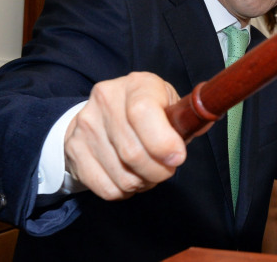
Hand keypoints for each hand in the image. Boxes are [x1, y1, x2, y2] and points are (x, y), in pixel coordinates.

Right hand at [64, 72, 187, 200]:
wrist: (102, 112)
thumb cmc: (148, 110)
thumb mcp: (169, 104)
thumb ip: (187, 118)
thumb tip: (202, 124)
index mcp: (137, 84)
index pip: (142, 113)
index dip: (162, 142)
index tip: (177, 157)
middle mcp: (106, 99)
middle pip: (133, 152)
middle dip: (158, 171)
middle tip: (166, 169)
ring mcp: (86, 124)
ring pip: (122, 175)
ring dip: (143, 183)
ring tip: (148, 172)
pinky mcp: (74, 149)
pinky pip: (106, 187)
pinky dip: (124, 191)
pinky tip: (130, 177)